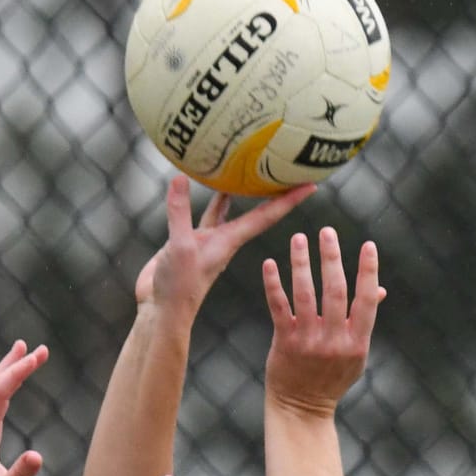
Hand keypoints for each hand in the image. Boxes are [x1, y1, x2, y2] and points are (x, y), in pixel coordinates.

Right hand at [135, 174, 310, 320]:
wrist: (163, 312)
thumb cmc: (178, 288)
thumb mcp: (180, 247)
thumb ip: (180, 213)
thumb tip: (180, 178)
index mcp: (231, 240)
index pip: (268, 215)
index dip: (290, 200)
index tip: (313, 184)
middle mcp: (226, 238)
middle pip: (255, 208)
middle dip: (271, 188)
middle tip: (286, 166)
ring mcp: (209, 240)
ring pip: (229, 207)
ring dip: (238, 188)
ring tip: (248, 164)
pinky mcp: (192, 241)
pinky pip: (205, 213)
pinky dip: (207, 197)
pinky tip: (206, 183)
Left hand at [263, 226, 384, 414]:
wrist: (301, 409)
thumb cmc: (331, 379)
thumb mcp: (355, 355)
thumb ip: (364, 322)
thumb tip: (379, 290)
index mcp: (356, 342)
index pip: (366, 300)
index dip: (368, 271)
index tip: (368, 246)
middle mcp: (333, 341)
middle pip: (335, 291)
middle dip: (331, 258)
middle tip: (327, 232)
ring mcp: (308, 342)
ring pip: (305, 294)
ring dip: (302, 263)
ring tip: (299, 238)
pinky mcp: (285, 343)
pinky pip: (279, 307)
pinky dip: (273, 284)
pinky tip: (269, 263)